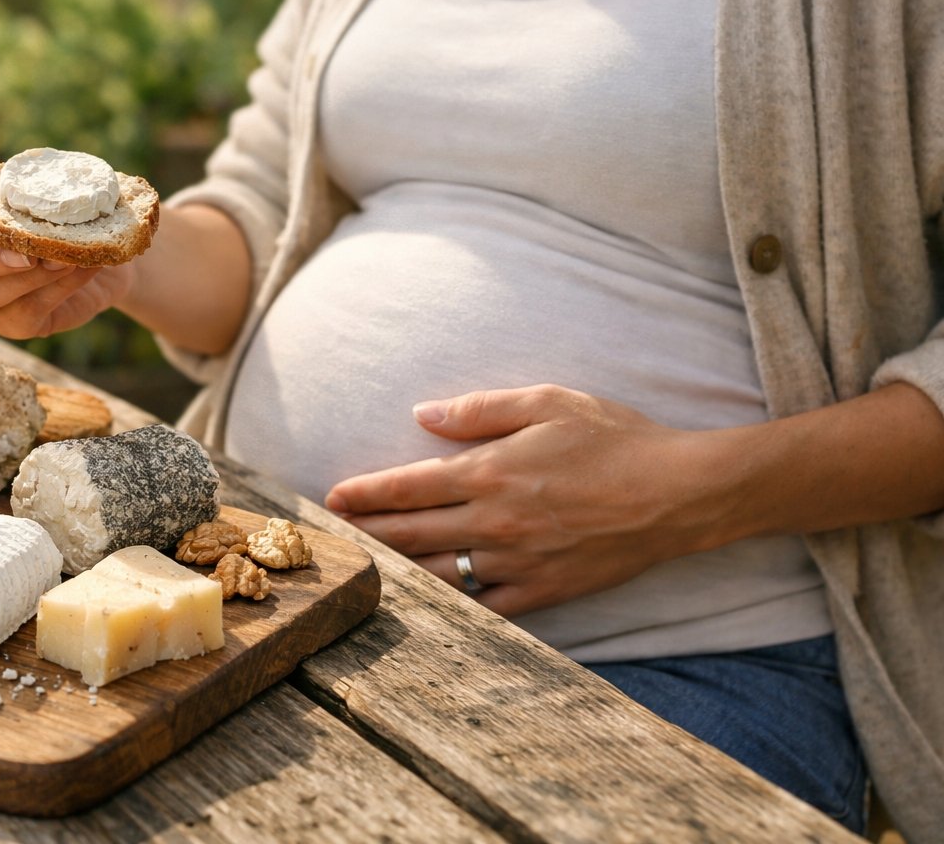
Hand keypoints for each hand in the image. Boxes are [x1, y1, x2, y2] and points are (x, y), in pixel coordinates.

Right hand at [0, 171, 131, 338]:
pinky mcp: (11, 323)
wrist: (96, 250)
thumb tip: (56, 194)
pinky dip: (55, 291)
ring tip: (66, 260)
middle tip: (26, 255)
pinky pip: (23, 314)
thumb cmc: (63, 212)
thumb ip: (41, 185)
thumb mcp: (54, 187)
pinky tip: (78, 271)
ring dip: (29, 278)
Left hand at [323, 385, 731, 615]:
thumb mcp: (547, 402)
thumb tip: (423, 416)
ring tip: (362, 567)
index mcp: (491, 472)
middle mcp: (495, 521)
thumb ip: (479, 409)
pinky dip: (449, 606)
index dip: (363, 494)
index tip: (331, 498)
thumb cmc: (614, 439)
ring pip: (436, 572)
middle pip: (409, 533)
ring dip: (393, 569)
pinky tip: (424, 603)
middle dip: (364, 533)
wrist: (679, 493)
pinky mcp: (543, 591)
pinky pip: (483, 607)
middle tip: (329, 536)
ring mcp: (517, 562)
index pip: (408, 486)